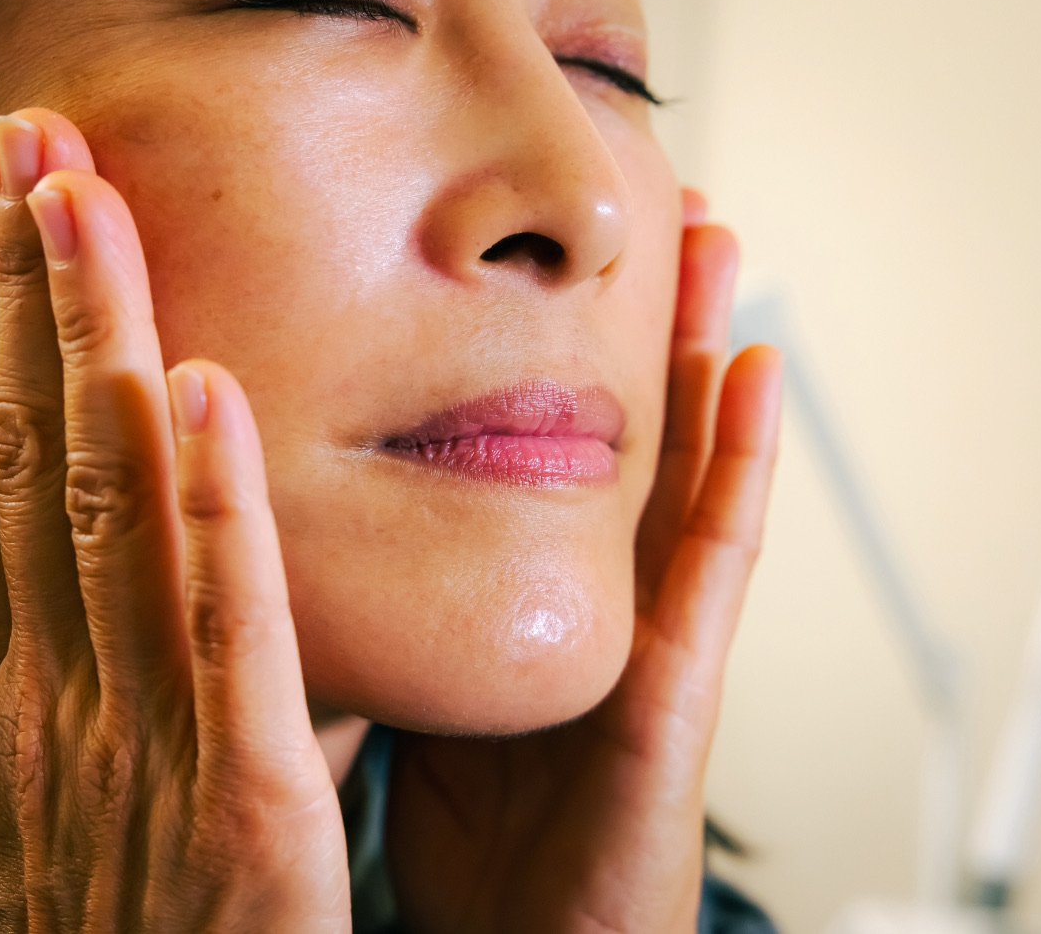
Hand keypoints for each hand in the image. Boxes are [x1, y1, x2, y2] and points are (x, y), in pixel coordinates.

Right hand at [0, 108, 349, 932]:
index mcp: (4, 704)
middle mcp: (53, 702)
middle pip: (35, 464)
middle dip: (28, 300)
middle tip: (32, 152)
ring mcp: (142, 745)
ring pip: (113, 515)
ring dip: (99, 350)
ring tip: (88, 212)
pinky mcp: (246, 798)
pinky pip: (230, 634)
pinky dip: (212, 510)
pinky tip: (203, 388)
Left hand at [384, 190, 781, 932]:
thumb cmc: (464, 842)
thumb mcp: (406, 694)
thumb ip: (376, 612)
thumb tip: (284, 533)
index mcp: (520, 599)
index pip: (535, 450)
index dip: (544, 354)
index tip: (532, 255)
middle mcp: (589, 601)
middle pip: (616, 436)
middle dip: (636, 323)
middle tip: (647, 199)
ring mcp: (640, 641)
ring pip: (678, 468)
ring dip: (702, 351)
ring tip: (712, 236)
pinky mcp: (670, 699)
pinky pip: (709, 570)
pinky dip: (740, 468)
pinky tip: (756, 373)